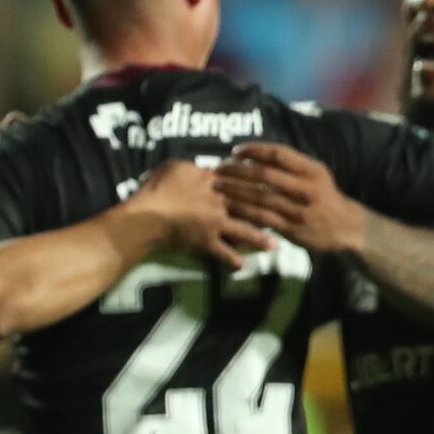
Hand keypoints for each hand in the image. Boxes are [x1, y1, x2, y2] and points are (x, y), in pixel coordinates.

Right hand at [134, 157, 266, 269]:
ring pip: (244, 231)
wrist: (148, 213)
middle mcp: (220, 202)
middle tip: (286, 216)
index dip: (257, 183)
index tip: (273, 185)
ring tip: (276, 245)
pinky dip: (233, 261)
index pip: (240, 180)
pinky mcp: (207, 242)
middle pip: (249, 205)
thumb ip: (195, 168)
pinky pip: (224, 254)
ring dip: (260, 239)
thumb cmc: (159, 187)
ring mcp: (216, 224)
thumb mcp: (177, 167)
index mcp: (214, 181)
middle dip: (269, 211)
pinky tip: (243, 266)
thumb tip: (206, 168)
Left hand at [214, 142, 361, 255]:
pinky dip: (244, 211)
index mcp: (312, 170)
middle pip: (265, 175)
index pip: (278, 154)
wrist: (346, 227)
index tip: (236, 151)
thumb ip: (291, 165)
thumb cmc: (324, 196)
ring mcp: (300, 210)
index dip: (254, 150)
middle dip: (237, 171)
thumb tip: (256, 154)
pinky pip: (263, 218)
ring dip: (235, 191)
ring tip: (216, 186)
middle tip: (218, 169)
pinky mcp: (293, 229)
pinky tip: (229, 206)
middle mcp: (307, 188)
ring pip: (261, 197)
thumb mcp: (316, 174)